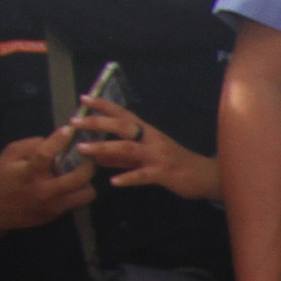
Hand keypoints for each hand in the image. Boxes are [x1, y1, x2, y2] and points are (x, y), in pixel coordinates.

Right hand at [0, 130, 96, 235]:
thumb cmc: (1, 178)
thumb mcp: (9, 155)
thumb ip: (32, 145)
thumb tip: (55, 139)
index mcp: (28, 174)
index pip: (44, 155)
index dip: (58, 140)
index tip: (68, 129)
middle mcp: (44, 191)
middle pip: (78, 178)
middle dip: (88, 164)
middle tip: (87, 156)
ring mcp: (53, 206)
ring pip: (87, 194)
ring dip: (87, 181)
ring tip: (78, 173)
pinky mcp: (57, 215)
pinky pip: (79, 202)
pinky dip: (79, 191)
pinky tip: (71, 185)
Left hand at [73, 100, 217, 201]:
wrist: (206, 176)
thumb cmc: (175, 164)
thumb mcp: (146, 157)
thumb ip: (121, 157)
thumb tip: (97, 155)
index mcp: (148, 132)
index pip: (123, 113)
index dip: (103, 105)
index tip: (83, 98)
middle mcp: (152, 139)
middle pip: (122, 126)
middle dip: (97, 122)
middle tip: (74, 121)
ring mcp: (158, 155)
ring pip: (128, 148)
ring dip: (104, 147)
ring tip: (83, 149)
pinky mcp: (164, 173)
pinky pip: (143, 175)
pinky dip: (128, 177)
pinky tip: (114, 182)